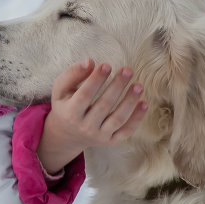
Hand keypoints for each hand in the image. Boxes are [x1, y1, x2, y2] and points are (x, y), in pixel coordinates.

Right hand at [36, 60, 147, 174]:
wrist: (67, 135)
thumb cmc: (66, 106)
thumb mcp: (61, 90)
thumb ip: (72, 74)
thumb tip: (90, 62)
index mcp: (70, 113)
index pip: (84, 95)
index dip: (96, 80)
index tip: (106, 65)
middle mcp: (84, 127)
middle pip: (104, 105)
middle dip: (117, 86)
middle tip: (128, 70)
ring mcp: (99, 136)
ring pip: (118, 119)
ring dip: (130, 101)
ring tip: (139, 85)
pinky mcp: (110, 141)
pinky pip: (126, 131)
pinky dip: (137, 118)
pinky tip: (144, 103)